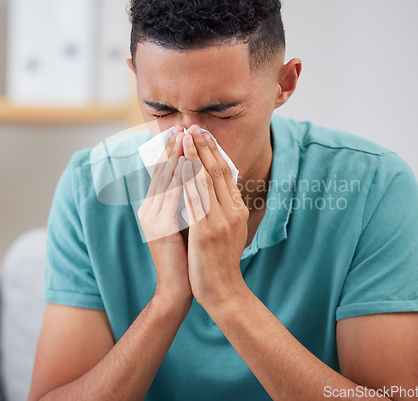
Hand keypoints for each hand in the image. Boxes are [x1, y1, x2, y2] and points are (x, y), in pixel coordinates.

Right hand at [138, 124, 191, 304]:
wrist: (180, 287)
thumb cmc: (187, 255)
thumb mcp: (185, 222)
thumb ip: (188, 201)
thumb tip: (200, 179)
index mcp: (156, 207)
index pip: (165, 174)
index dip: (174, 152)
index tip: (185, 132)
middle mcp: (150, 209)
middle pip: (162, 172)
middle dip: (174, 147)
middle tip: (184, 125)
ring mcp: (153, 218)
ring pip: (165, 180)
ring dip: (175, 156)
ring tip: (184, 136)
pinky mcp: (160, 228)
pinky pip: (170, 197)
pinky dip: (178, 178)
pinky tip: (186, 163)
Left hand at [181, 125, 248, 307]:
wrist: (224, 292)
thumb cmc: (221, 261)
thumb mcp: (227, 230)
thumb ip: (221, 208)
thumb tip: (212, 188)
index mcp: (237, 209)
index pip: (226, 173)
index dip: (214, 151)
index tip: (204, 134)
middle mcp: (232, 211)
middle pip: (217, 170)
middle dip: (205, 146)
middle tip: (194, 126)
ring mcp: (220, 220)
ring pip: (206, 179)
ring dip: (194, 154)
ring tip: (185, 136)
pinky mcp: (206, 231)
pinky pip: (195, 198)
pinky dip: (188, 178)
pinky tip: (180, 163)